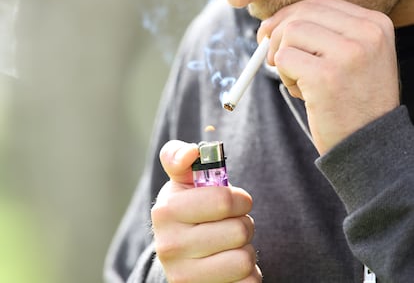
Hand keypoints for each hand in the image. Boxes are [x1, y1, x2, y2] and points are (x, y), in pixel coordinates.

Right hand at [151, 140, 261, 281]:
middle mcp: (170, 247)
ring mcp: (184, 276)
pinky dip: (248, 275)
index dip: (239, 199)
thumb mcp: (181, 181)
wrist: (179, 253)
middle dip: (243, 223)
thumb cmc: (188, 209)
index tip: (233, 201)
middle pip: (239, 230)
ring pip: (245, 260)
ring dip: (245, 250)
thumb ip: (180, 157)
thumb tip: (191, 152)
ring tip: (228, 245)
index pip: (224, 201)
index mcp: (166, 211)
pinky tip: (229, 267)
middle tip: (229, 225)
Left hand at [257, 0, 399, 153]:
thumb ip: (321, 36)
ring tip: (299, 82)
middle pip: (301, 14)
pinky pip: (284, 59)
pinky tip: (301, 93)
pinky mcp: (326, 76)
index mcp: (374, 24)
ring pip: (290, 33)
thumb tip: (271, 26)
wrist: (368, 144)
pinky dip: (284, 75)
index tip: (272, 34)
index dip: (289, 16)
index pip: (318, 3)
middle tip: (270, 58)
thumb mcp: (351, 60)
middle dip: (277, 35)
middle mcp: (366, 33)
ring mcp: (348, 53)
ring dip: (283, 59)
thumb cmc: (352, 102)